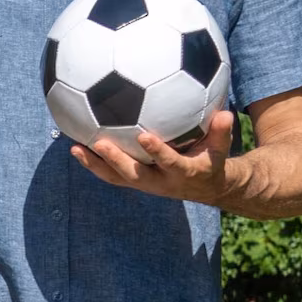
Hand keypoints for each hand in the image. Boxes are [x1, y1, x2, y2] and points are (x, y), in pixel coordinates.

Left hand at [73, 109, 234, 203]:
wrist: (206, 188)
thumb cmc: (212, 160)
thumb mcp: (221, 148)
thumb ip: (222, 132)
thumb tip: (227, 113)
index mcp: (184, 173)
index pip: (171, 163)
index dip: (158, 152)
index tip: (144, 136)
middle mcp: (161, 182)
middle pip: (135, 175)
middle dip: (117, 161)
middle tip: (99, 143)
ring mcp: (145, 184)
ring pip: (117, 178)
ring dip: (95, 164)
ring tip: (75, 148)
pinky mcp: (134, 182)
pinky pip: (111, 175)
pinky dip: (94, 163)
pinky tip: (76, 146)